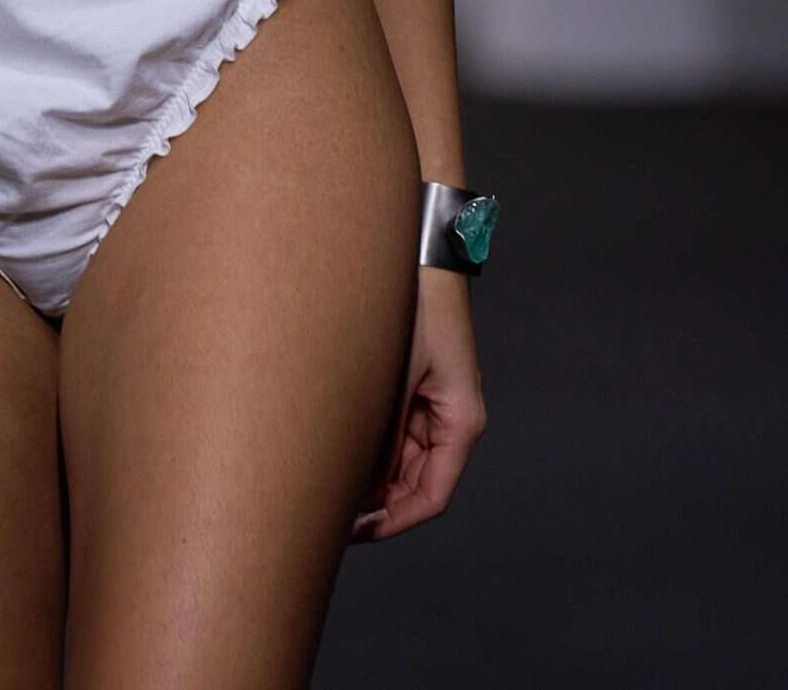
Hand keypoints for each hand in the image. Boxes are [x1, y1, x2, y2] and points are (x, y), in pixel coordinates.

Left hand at [349, 266, 485, 541]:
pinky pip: (394, 432)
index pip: (431, 496)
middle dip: (378, 502)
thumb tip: (360, 485)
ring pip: (401, 460)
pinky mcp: (415, 388)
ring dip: (371, 475)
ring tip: (326, 483)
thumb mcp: (396, 376)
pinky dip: (370, 446)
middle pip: (415, 483)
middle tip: (329, 512)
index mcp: (460, 422)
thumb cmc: (416, 309)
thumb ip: (383, 432)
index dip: (394, 521)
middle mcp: (451, 420)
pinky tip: (338, 450)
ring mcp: (432, 404)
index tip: (355, 531)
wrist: (418, 257)